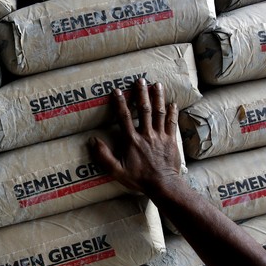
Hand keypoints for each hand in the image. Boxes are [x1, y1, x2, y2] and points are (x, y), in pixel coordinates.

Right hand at [88, 79, 182, 194]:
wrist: (163, 185)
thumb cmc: (139, 179)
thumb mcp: (117, 171)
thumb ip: (103, 156)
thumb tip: (92, 140)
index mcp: (132, 140)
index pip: (124, 117)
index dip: (120, 103)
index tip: (116, 90)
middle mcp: (146, 134)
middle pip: (144, 109)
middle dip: (142, 93)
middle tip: (141, 80)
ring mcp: (160, 136)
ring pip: (159, 112)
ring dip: (158, 97)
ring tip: (157, 84)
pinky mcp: (171, 140)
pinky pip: (172, 123)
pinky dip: (172, 112)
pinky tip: (173, 103)